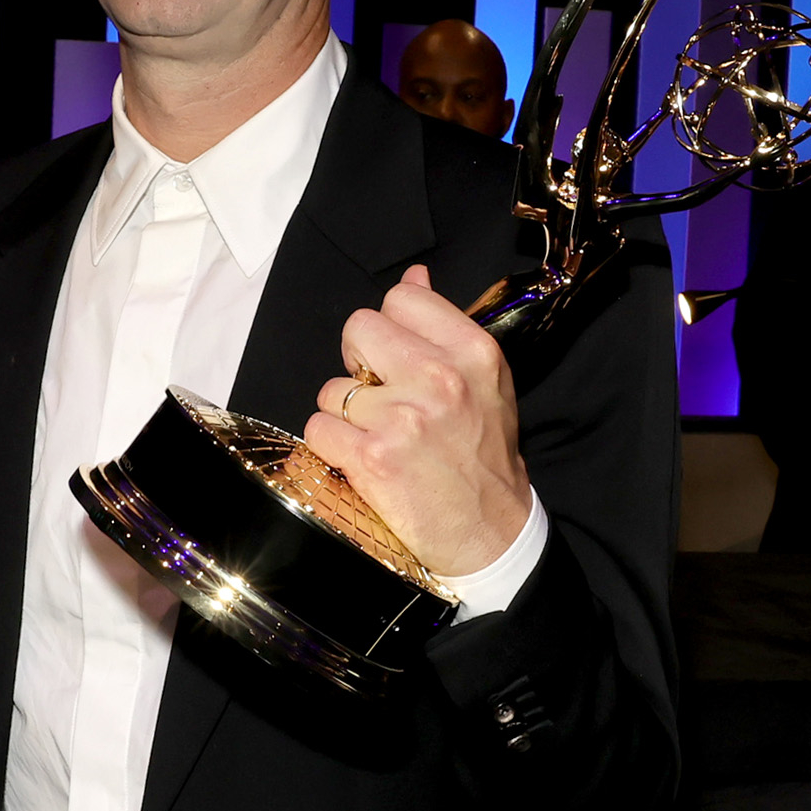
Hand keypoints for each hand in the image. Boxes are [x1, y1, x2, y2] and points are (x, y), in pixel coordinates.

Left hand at [306, 265, 528, 576]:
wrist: (492, 533)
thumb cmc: (485, 457)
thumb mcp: (484, 381)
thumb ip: (445, 328)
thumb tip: (413, 276)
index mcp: (472, 352)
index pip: (402, 298)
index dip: (389, 325)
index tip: (394, 355)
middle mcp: (439, 378)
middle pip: (358, 329)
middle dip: (358, 361)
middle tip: (377, 394)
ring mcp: (403, 419)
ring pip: (333, 388)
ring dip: (345, 413)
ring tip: (378, 437)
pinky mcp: (372, 459)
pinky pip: (319, 428)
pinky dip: (331, 445)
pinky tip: (360, 459)